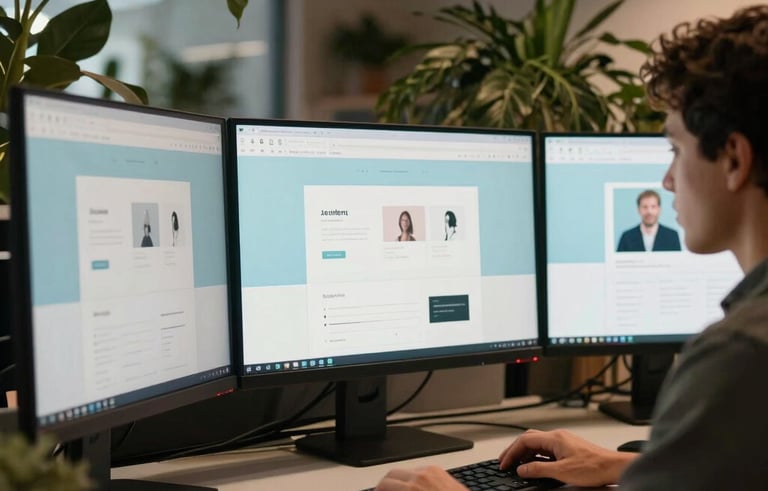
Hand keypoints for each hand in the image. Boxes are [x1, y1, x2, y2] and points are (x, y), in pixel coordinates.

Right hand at [374, 466, 467, 490]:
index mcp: (412, 487)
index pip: (384, 483)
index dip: (378, 490)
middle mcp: (421, 476)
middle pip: (391, 474)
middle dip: (385, 485)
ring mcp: (432, 471)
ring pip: (405, 471)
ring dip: (399, 481)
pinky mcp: (441, 471)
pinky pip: (420, 471)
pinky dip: (413, 478)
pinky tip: (416, 489)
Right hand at [498, 429, 636, 486]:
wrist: (614, 467)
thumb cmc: (594, 467)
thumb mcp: (561, 472)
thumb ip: (538, 470)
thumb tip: (522, 469)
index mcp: (554, 438)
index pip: (525, 440)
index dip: (511, 452)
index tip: (504, 463)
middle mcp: (558, 436)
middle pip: (529, 439)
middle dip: (515, 450)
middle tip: (505, 462)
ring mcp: (564, 442)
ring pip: (538, 444)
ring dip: (526, 454)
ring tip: (517, 466)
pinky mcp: (569, 449)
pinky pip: (547, 450)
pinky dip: (537, 457)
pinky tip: (535, 466)